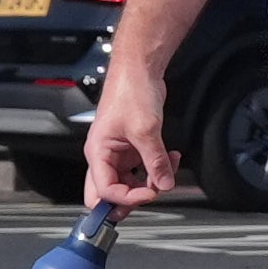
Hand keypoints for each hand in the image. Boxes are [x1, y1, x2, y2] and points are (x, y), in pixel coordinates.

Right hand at [86, 80, 179, 209]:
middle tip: (150, 196)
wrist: (139, 69)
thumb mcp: (146, 129)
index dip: (128, 198)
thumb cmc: (130, 90)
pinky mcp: (133, 147)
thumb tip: (164, 183)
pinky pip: (142, 168)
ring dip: (149, 182)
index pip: (106, 191)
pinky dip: (156, 168)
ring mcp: (119, 152)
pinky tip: (170, 159)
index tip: (150, 194)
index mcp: (98, 153)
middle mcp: (105, 155)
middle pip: (110, 193)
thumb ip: (155, 160)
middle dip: (131, 199)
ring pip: (129, 182)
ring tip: (167, 171)